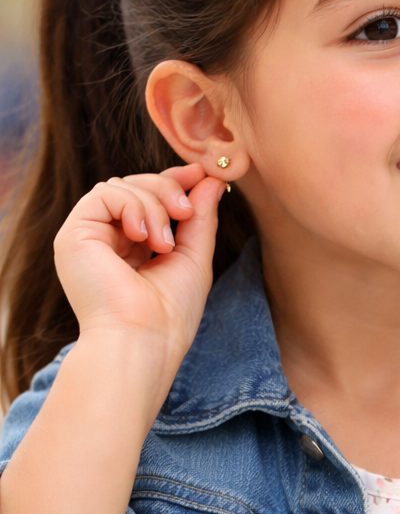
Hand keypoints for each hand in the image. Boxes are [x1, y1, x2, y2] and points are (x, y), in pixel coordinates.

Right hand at [53, 163, 223, 372]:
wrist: (142, 340)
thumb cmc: (170, 313)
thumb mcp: (193, 256)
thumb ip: (200, 217)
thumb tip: (212, 180)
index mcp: (130, 247)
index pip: (147, 199)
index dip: (173, 181)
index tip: (201, 173)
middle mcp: (106, 240)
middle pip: (135, 186)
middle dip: (167, 189)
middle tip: (185, 212)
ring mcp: (88, 237)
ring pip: (122, 186)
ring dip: (153, 204)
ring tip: (163, 242)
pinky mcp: (73, 235)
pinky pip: (104, 193)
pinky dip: (132, 206)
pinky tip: (143, 236)